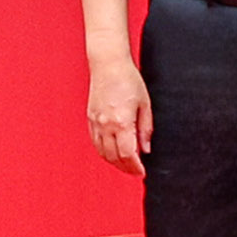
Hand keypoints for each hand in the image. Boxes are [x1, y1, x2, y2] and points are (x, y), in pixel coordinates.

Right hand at [87, 51, 154, 171]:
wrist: (108, 64)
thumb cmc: (127, 78)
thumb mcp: (145, 104)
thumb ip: (146, 129)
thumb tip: (146, 148)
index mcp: (122, 122)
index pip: (128, 155)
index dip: (135, 167)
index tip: (141, 172)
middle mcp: (106, 125)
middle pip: (114, 157)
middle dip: (126, 168)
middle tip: (135, 171)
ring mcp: (96, 122)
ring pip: (103, 152)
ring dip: (114, 162)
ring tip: (125, 164)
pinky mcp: (90, 119)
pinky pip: (95, 142)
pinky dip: (104, 152)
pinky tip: (112, 152)